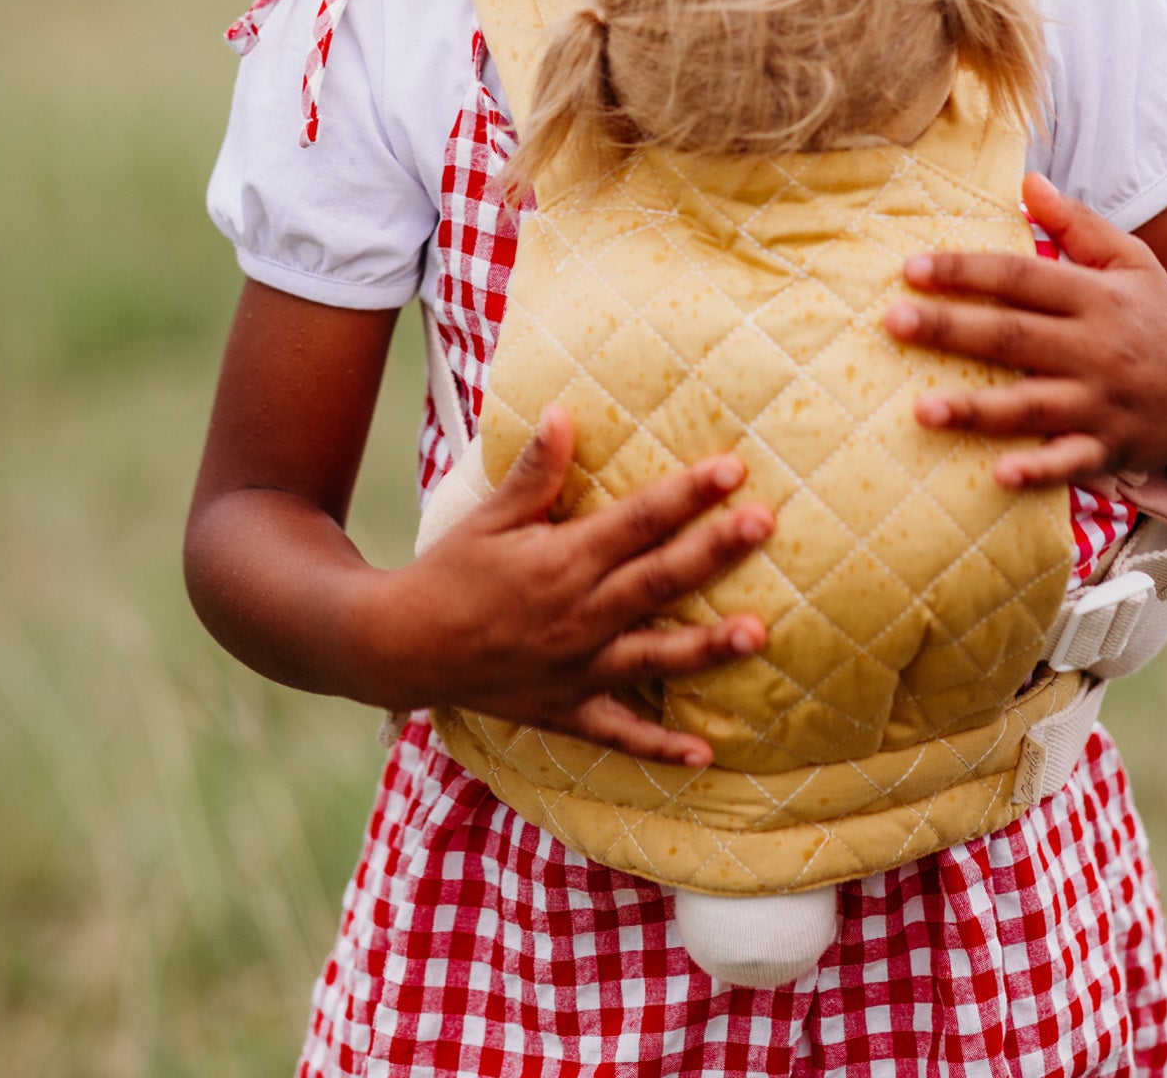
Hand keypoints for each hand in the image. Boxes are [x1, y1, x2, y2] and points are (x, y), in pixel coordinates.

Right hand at [367, 406, 773, 767]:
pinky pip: (618, 733)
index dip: (686, 493)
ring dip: (706, 647)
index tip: (732, 468)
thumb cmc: (450, 572)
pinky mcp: (566, 709)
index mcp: (561, 561)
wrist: (401, 647)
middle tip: (765, 523)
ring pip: (653, 656)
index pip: (636, 520)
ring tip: (758, 634)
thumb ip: (535, 470)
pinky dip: (659, 748)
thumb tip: (563, 412)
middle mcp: (576, 615)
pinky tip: (704, 755)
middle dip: (714, 550)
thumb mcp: (489, 516)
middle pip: (658, 579)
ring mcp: (575, 668)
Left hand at [884, 171, 1166, 490]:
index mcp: (1097, 297)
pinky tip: (997, 474)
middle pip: (1014, 336)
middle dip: (951, 328)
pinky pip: (1070, 463)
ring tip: (921, 408)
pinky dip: (1037, 470)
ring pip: (1032, 405)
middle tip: (892, 321)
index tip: (911, 268)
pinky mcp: (1112, 451)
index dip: (966, 271)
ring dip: (976, 408)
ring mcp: (1103, 404)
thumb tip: (1025, 180)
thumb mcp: (1135, 262)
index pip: (1021, 277)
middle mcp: (1097, 348)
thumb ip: (1078, 223)